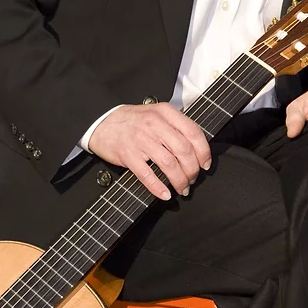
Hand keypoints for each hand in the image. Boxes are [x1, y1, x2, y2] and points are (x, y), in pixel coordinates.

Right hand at [88, 103, 211, 200]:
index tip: (205, 165)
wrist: (102, 122)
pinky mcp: (128, 154)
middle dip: (193, 170)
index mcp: (165, 112)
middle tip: (193, 179)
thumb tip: (197, 149)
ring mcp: (141, 139)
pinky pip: (147, 174)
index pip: (193, 132)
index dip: (204, 152)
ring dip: (180, 180)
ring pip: (169, 163)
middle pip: (184, 150)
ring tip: (182, 189)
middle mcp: (154, 124)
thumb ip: (174, 126)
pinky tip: (165, 194)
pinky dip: (158, 187)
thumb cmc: (133, 121)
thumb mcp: (156, 114)